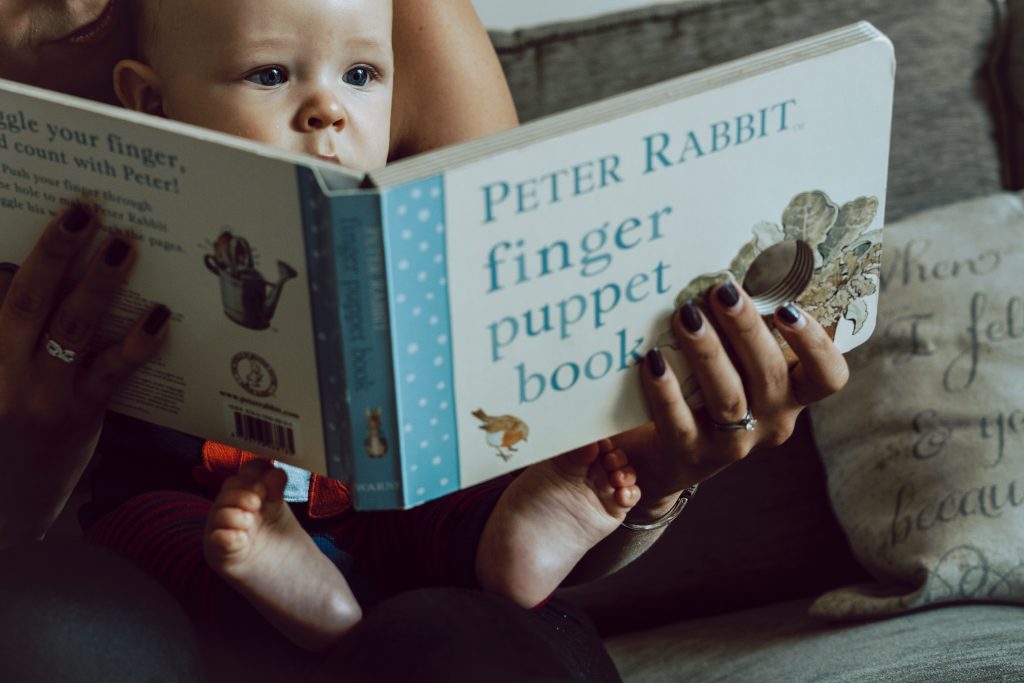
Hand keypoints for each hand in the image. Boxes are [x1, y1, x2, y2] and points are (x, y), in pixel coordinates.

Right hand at [0, 204, 169, 546]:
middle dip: (54, 252)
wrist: (1, 506)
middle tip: (83, 211)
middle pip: (26, 300)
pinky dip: (135, 343)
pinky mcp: (77, 418)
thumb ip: (6, 332)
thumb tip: (15, 275)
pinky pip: (110, 375)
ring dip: (98, 284)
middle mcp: (2, 370)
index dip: (20, 257)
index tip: (48, 215)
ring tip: (123, 245)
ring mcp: (40, 395)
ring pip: (71, 329)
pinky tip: (157, 317)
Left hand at [615, 281, 848, 518]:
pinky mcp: (692, 454)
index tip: (788, 308)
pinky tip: (654, 361)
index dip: (815, 344)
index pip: (828, 377)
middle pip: (770, 376)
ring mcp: (734, 443)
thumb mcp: (738, 363)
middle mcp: (772, 421)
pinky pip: (681, 423)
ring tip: (685, 316)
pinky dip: (667, 391)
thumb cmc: (709, 390)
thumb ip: (742, 329)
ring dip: (708, 352)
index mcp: (793, 393)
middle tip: (722, 291)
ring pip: (728, 398)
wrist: (668, 455)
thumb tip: (729, 271)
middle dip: (747, 329)